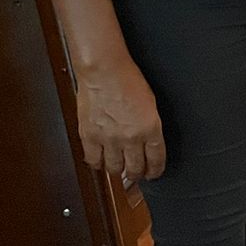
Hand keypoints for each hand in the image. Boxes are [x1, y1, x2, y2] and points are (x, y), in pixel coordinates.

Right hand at [76, 63, 164, 182]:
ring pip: (114, 170)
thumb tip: (148, 142)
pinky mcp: (89, 137)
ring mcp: (108, 139)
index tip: (154, 173)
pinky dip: (98, 164)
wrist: (104, 71)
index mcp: (150, 128)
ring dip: (118, 171)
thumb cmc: (128, 80)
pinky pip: (93, 161)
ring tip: (119, 167)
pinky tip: (101, 160)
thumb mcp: (151, 104)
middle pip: (135, 169)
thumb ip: (150, 126)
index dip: (155, 171)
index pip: (156, 160)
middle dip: (138, 174)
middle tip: (137, 174)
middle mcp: (130, 137)